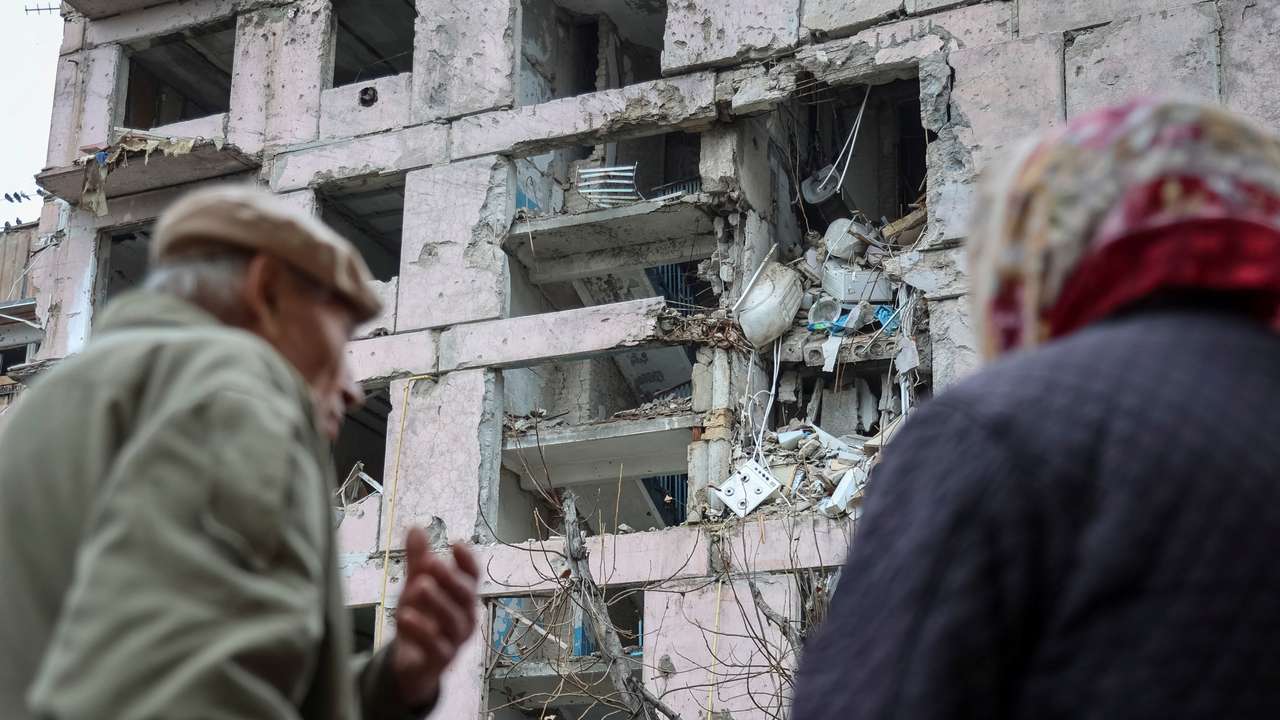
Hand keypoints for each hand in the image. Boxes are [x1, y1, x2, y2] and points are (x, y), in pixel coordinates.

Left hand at [389, 527, 480, 707]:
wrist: (412, 661)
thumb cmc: (421, 618)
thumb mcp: (416, 586)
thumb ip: (417, 559)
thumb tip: (415, 527)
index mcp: (463, 595)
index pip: (472, 575)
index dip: (467, 560)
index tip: (456, 544)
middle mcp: (465, 615)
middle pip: (465, 595)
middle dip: (450, 578)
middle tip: (431, 562)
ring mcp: (455, 639)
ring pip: (453, 620)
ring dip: (437, 602)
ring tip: (419, 586)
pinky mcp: (441, 659)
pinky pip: (436, 646)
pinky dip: (423, 632)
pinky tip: (406, 617)